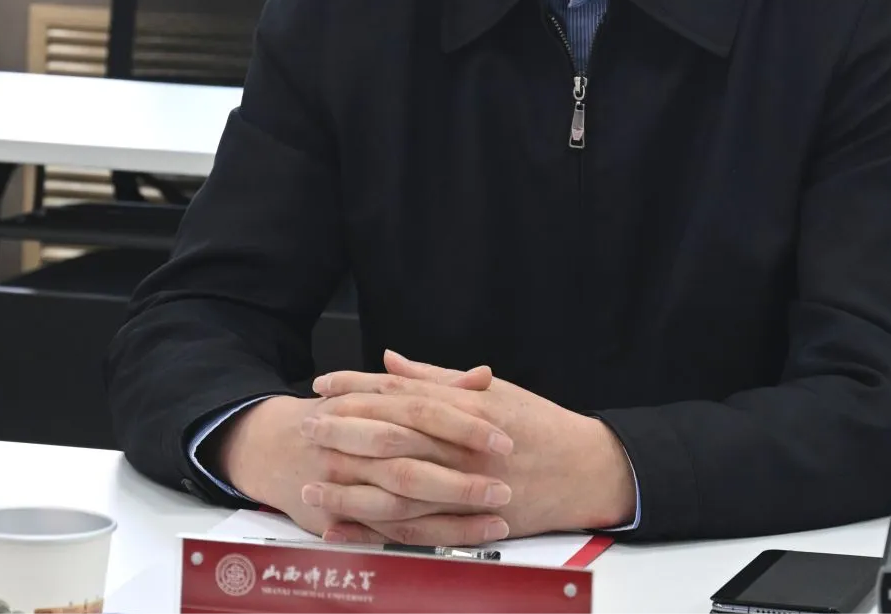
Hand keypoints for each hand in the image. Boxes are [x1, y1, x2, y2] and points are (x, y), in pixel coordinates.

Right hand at [213, 363, 516, 545]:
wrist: (275, 445)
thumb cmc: (341, 414)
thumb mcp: (383, 391)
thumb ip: (436, 384)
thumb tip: (482, 376)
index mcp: (370, 407)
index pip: (423, 413)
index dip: (465, 426)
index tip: (503, 438)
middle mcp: (355, 448)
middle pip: (412, 464)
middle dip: (460, 479)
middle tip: (504, 484)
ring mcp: (347, 487)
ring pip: (403, 506)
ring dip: (452, 515)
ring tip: (497, 517)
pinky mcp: (343, 520)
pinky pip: (391, 535)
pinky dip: (429, 538)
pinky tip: (466, 537)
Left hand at [311, 351, 635, 542]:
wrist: (584, 469)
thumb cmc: (538, 425)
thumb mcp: (492, 391)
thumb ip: (436, 378)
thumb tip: (389, 360)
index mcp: (464, 408)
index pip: (399, 393)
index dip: (356, 388)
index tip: (322, 385)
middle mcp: (460, 446)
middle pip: (390, 437)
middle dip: (343, 431)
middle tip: (306, 425)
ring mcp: (464, 486)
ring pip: (395, 488)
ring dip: (349, 485)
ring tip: (310, 481)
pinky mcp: (468, 521)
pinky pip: (413, 529)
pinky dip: (375, 530)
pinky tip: (344, 526)